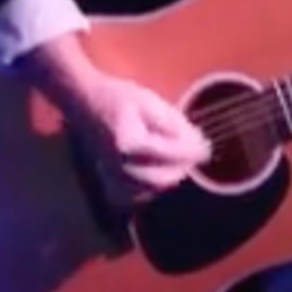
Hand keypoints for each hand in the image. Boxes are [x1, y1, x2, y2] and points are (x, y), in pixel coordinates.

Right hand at [39, 63, 211, 205]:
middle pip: (163, 177)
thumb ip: (175, 126)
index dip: (192, 152)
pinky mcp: (109, 183)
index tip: (207, 148)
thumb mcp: (150, 102)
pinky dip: (153, 186)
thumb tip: (199, 147)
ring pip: (153, 188)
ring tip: (178, 158)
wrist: (83, 102)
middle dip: (183, 166)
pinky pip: (139, 194)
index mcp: (128, 142)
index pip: (169, 154)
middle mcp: (117, 165)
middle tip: (196, 152)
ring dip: (170, 175)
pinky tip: (159, 170)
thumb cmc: (117, 96)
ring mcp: (111, 177)